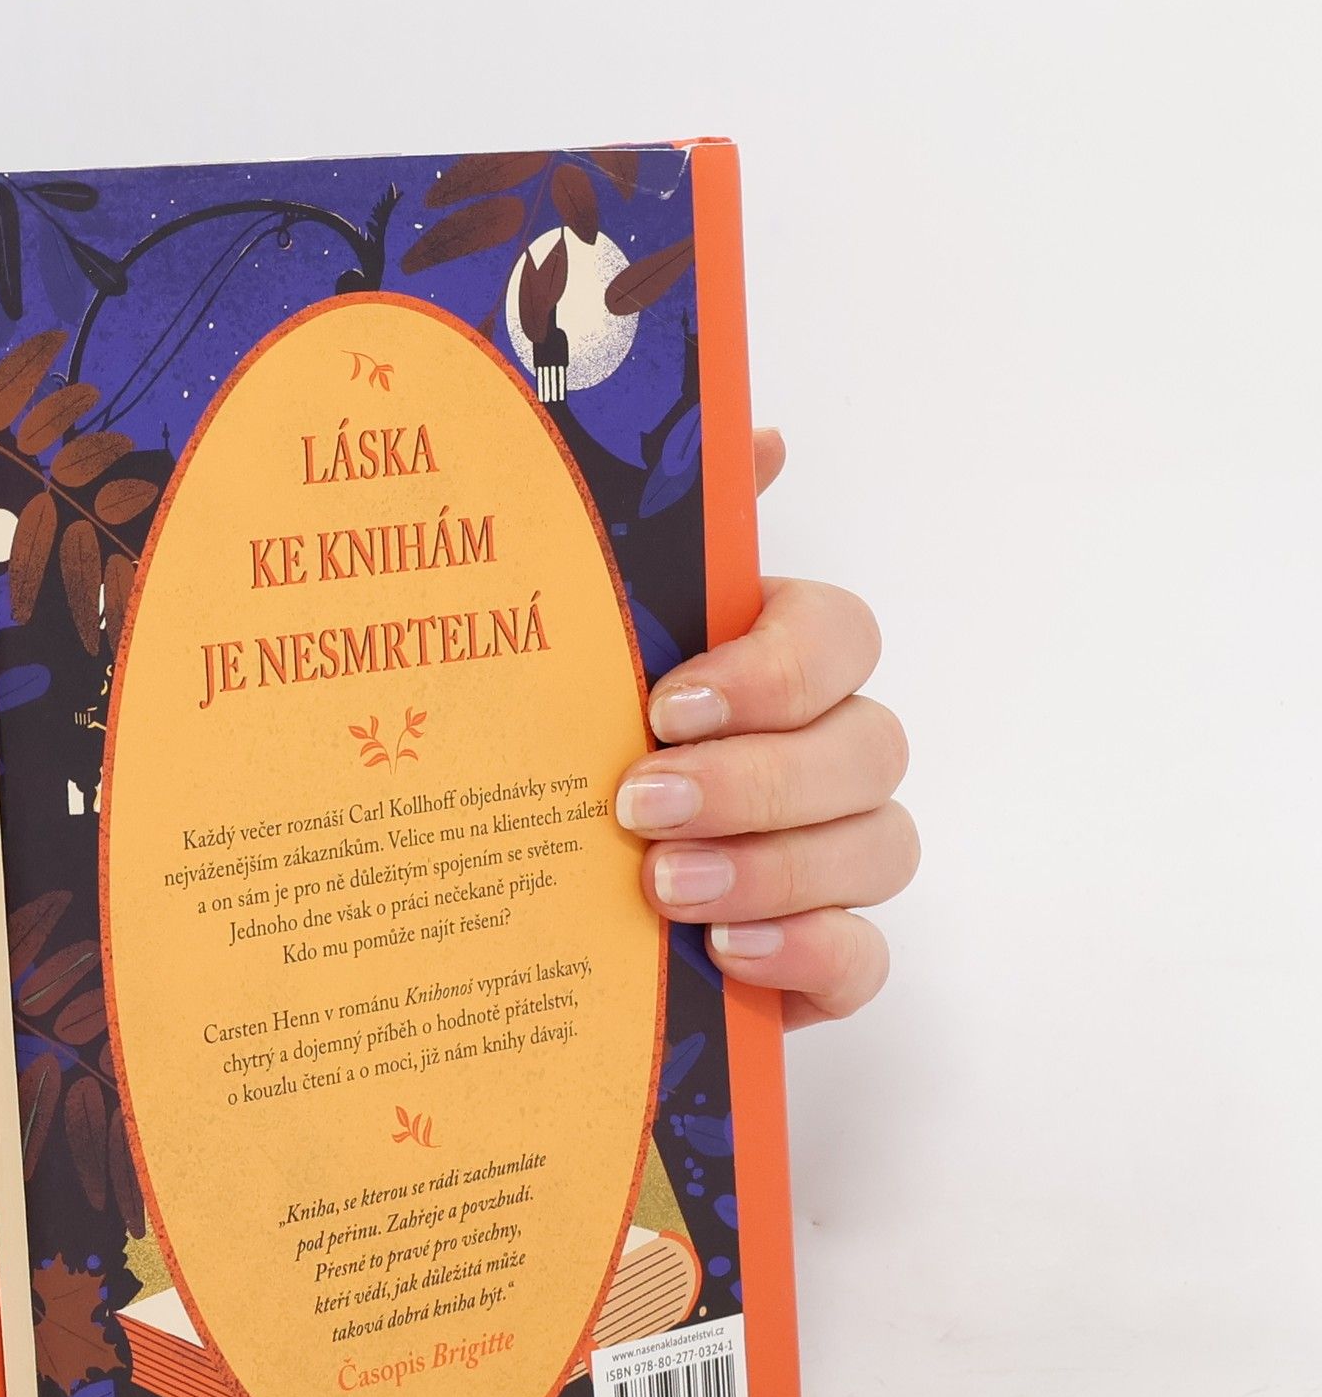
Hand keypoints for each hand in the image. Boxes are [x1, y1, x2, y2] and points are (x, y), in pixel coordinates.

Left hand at [614, 429, 916, 1029]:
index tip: (666, 705)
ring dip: (773, 865)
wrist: (516, 891)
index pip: (841, 640)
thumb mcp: (593, 644)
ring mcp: (835, 861)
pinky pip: (865, 959)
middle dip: (755, 778)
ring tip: (661, 885)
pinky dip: (806, 952)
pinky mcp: (821, 958)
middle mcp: (826, 757)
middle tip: (638, 805)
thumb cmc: (576, 750)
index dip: (774, 670)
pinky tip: (726, 949)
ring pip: (879, 848)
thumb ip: (667, 543)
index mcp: (778, 668)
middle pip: (867, 748)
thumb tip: (758, 437)